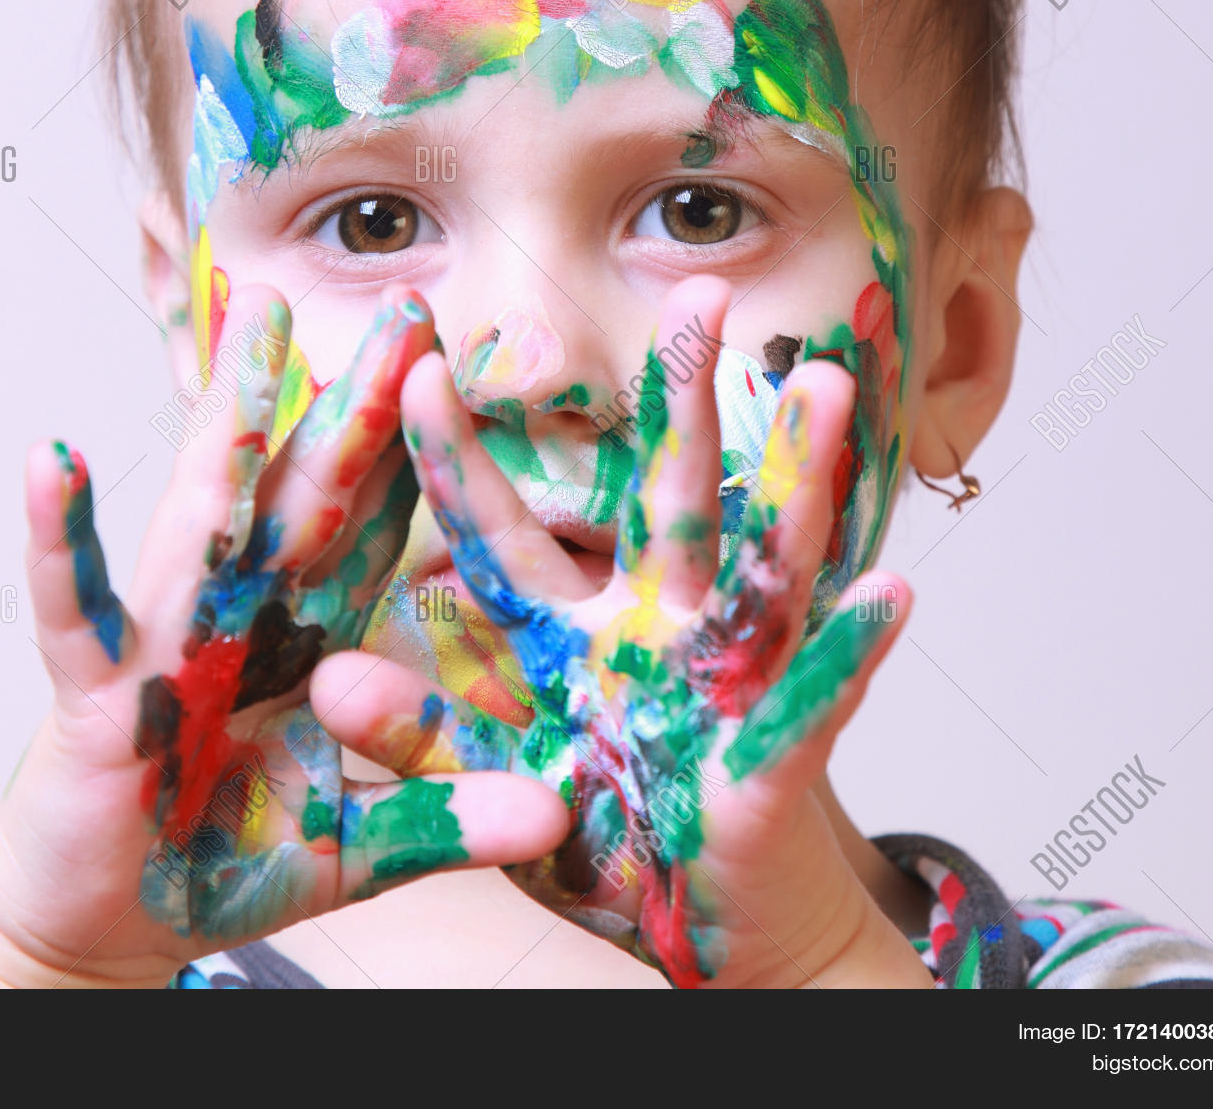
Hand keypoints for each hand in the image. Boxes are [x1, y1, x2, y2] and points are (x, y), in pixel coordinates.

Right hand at [0, 284, 566, 986]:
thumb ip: (443, 820)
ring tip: (256, 319)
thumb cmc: (222, 861)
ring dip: (232, 414)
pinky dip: (63, 538)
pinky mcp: (96, 691)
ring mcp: (169, 641)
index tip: (476, 373)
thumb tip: (557, 814)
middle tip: (410, 306)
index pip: (377, 526)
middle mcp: (246, 616)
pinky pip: (82, 606)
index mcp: (309, 636)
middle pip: (310, 490)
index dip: (423, 452)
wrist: (108, 923)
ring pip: (208, 510)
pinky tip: (54, 459)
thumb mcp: (353, 848)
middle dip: (360, 400)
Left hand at [314, 277, 915, 987]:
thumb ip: (420, 737)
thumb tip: (324, 678)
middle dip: (685, 402)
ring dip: (795, 483)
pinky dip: (848, 654)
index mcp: (569, 632)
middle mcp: (655, 630)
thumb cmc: (599, 835)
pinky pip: (813, 702)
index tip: (412, 367)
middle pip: (670, 500)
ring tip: (828, 389)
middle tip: (701, 291)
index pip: (507, 531)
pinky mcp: (772, 762)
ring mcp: (723, 683)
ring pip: (761, 568)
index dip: (459, 457)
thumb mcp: (494, 782)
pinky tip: (887, 590)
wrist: (699, 920)